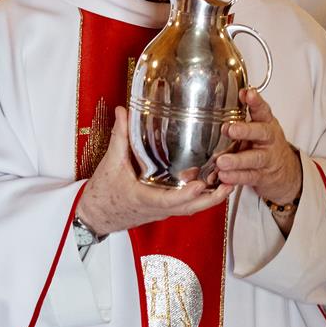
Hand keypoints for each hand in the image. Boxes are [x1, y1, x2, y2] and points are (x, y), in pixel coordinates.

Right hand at [77, 106, 230, 234]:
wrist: (96, 214)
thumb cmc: (103, 194)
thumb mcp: (111, 163)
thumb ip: (120, 136)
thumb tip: (124, 112)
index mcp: (144, 199)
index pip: (168, 201)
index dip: (186, 194)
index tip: (200, 185)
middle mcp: (157, 209)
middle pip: (190, 209)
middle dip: (212, 199)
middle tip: (229, 183)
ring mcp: (162, 212)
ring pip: (191, 209)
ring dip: (210, 198)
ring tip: (229, 182)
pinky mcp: (163, 210)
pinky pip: (186, 206)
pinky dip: (200, 198)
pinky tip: (211, 185)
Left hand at [216, 88, 302, 207]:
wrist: (286, 172)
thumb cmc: (266, 145)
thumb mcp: (260, 127)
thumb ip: (249, 113)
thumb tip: (239, 92)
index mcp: (267, 124)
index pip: (263, 110)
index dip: (256, 102)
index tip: (248, 94)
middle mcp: (269, 140)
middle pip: (261, 133)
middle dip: (245, 131)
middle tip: (230, 129)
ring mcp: (267, 159)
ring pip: (254, 158)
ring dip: (237, 160)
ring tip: (222, 161)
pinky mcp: (262, 177)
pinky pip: (249, 177)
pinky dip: (235, 177)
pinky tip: (224, 175)